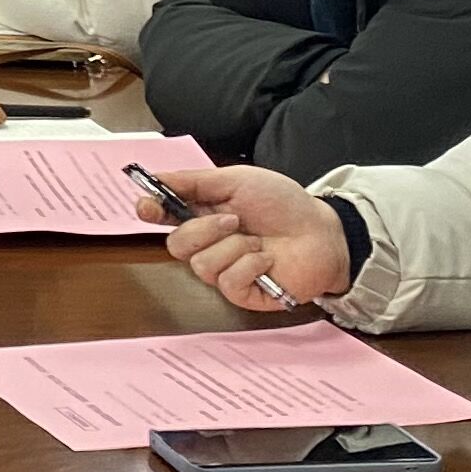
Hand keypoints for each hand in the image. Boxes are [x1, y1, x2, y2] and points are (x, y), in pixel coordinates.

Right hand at [155, 164, 354, 315]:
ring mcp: (224, 271)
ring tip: (258, 241)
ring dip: (233, 247)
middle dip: (203, 230)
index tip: (148, 206)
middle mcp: (209, 244)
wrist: (322, 232)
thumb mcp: (237, 181)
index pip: (162, 217)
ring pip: (201, 265)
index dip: (150, 212)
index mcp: (203, 215)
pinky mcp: (242, 293)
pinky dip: (249, 265)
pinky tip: (266, 260)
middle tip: (233, 219)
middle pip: (175, 245)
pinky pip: (227, 281)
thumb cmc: (283, 205)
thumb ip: (194, 181)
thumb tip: (156, 178)